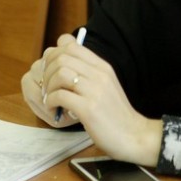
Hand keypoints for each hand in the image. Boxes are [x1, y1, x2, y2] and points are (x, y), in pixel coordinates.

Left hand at [21, 34, 162, 165]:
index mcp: (102, 66)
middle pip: (62, 57)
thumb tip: (63, 62)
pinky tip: (54, 109)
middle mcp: (99, 74)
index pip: (71, 45)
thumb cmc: (116, 113)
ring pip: (60, 74)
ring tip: (50, 98)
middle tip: (46, 86)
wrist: (133, 135)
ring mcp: (95, 90)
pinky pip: (60, 95)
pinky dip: (51, 101)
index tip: (51, 69)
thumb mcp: (105, 85)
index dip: (54, 54)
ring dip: (48, 87)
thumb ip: (89, 73)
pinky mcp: (89, 108)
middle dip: (47, 71)